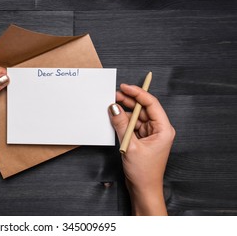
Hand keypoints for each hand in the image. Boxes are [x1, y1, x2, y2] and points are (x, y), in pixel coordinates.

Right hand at [108, 84, 174, 214]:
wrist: (143, 189)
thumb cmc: (144, 172)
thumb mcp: (130, 145)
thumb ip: (121, 124)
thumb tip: (114, 108)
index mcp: (164, 129)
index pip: (151, 104)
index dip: (138, 93)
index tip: (126, 87)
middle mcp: (159, 129)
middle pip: (143, 108)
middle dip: (129, 101)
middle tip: (115, 95)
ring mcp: (150, 134)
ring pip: (137, 116)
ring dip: (125, 111)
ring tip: (112, 104)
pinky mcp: (142, 139)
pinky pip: (133, 125)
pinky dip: (124, 120)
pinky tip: (115, 117)